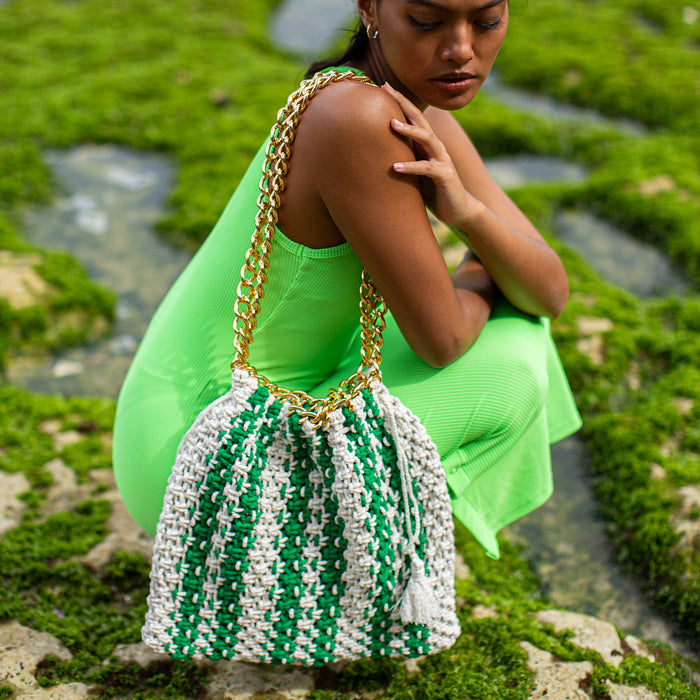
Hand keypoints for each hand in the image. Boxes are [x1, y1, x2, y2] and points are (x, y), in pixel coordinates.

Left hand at [382, 83, 476, 229]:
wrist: (459, 209)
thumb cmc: (435, 191)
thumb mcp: (416, 171)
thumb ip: (405, 158)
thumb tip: (379, 153)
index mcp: (428, 144)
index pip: (414, 117)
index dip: (400, 101)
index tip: (383, 85)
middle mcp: (436, 147)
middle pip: (420, 119)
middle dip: (403, 103)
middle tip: (386, 89)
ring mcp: (442, 160)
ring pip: (426, 139)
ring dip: (409, 131)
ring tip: (391, 124)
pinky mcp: (444, 176)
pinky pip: (426, 168)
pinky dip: (411, 167)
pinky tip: (395, 168)